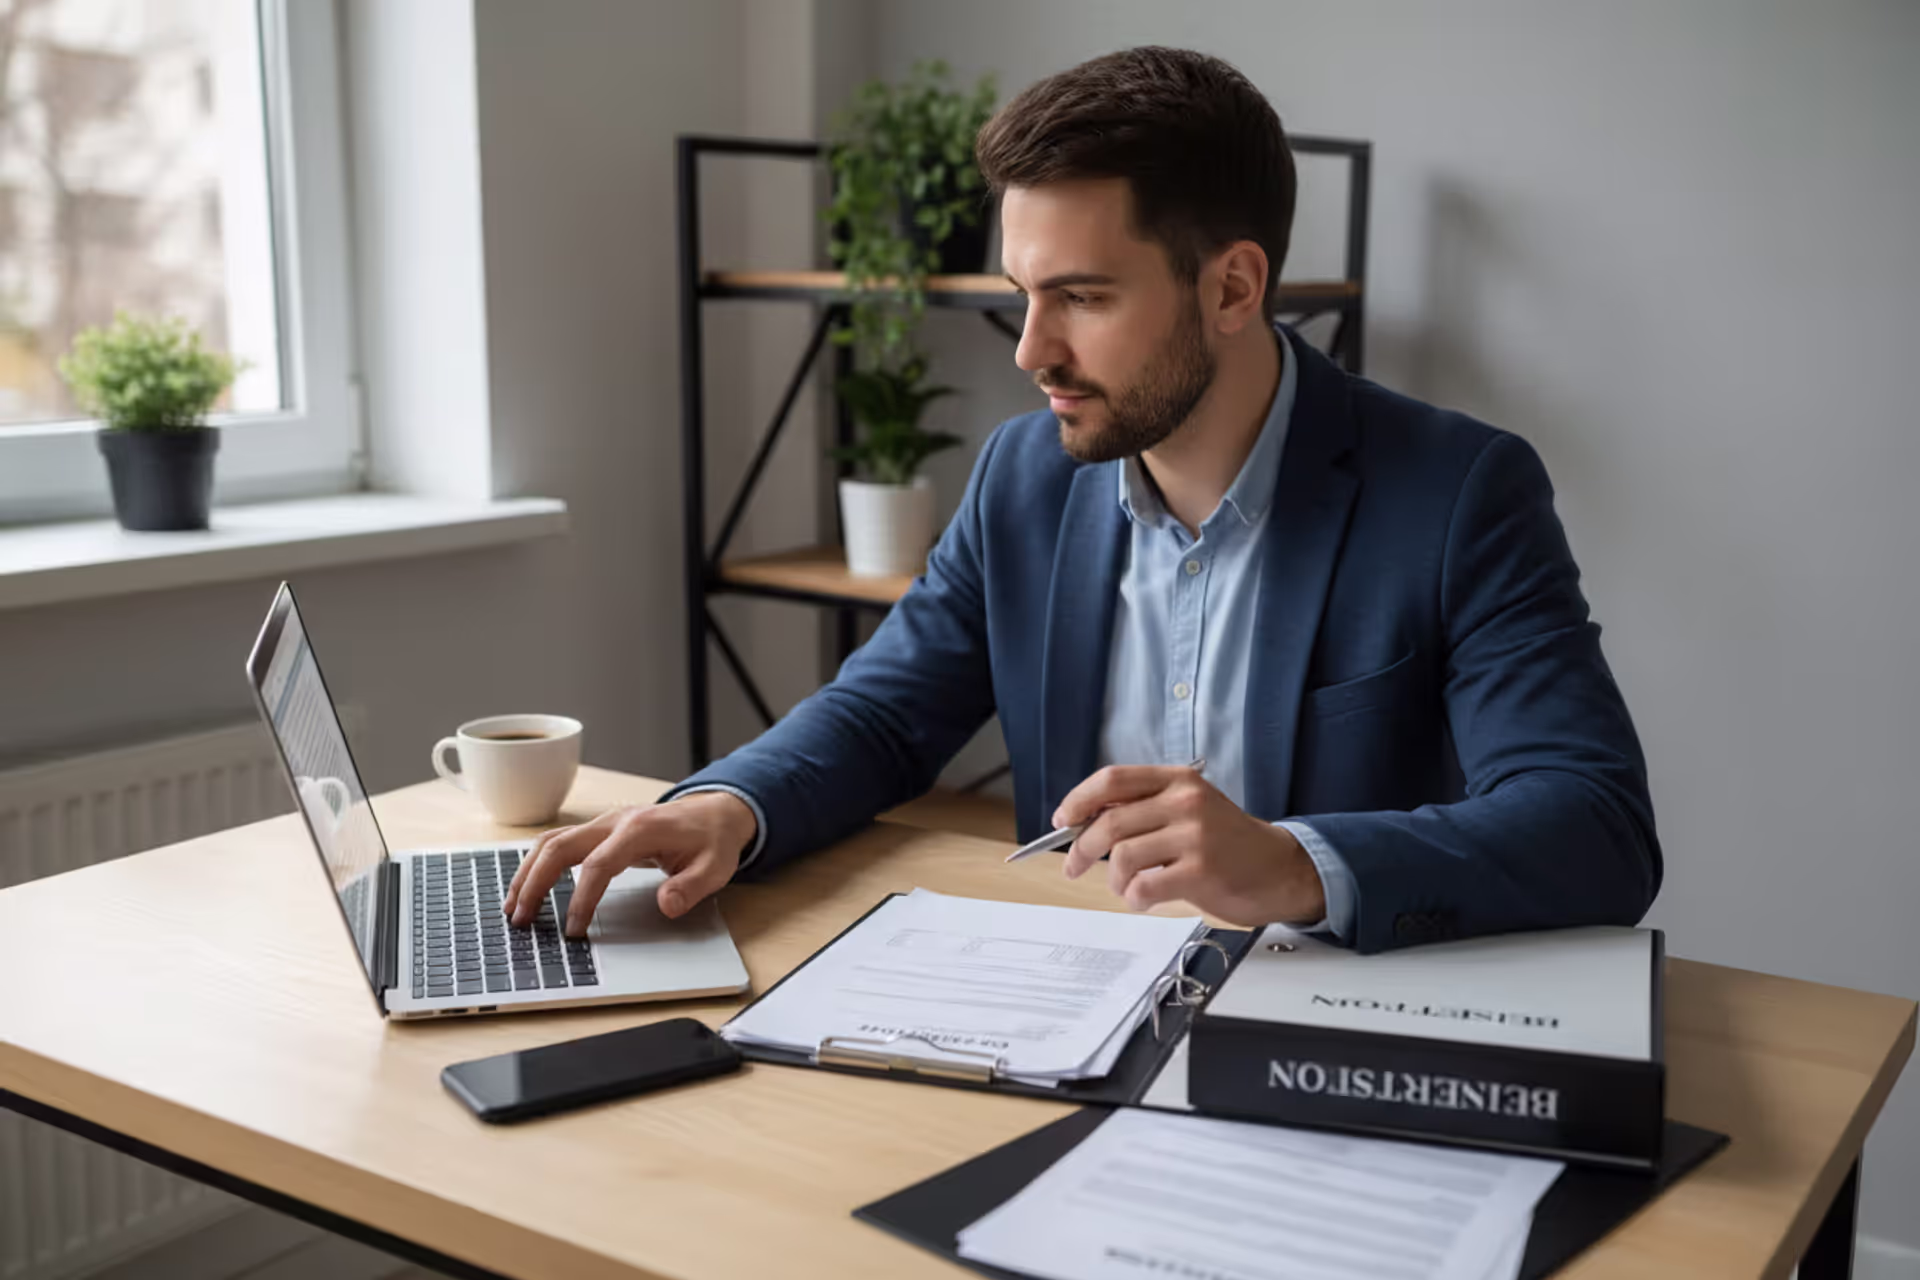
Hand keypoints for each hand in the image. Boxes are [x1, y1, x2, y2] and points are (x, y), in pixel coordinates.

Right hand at [504, 791, 757, 935]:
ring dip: (528, 872)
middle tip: (520, 918)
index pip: (598, 865)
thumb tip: (667, 905)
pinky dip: (538, 863)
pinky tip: (527, 887)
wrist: (716, 813)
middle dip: (535, 883)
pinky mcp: (599, 830)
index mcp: (640, 830)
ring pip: (552, 841)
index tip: (574, 929)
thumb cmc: (712, 841)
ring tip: (512, 906)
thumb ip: (691, 887)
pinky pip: (559, 842)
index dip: (582, 899)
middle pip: (560, 846)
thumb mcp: (715, 868)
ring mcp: (604, 822)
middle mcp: (614, 821)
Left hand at [1054, 765, 1325, 926]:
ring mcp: (1195, 836)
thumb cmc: (1227, 844)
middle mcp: (1186, 801)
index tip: (1061, 820)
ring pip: (1121, 857)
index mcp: (1179, 780)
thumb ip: (1145, 808)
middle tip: (1074, 867)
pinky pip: (1142, 886)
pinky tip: (1143, 900)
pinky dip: (1133, 898)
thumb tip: (1084, 820)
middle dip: (1081, 849)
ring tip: (1126, 888)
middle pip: (1109, 821)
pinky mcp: (1201, 872)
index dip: (1078, 799)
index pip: (1113, 779)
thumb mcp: (1189, 809)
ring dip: (1113, 880)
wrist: (1280, 869)